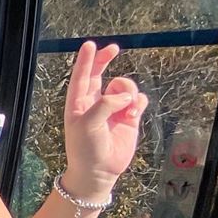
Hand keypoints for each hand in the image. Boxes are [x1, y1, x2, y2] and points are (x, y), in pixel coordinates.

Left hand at [63, 42, 147, 198]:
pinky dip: (138, 103)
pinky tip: (134, 114)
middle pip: (100, 73)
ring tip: (128, 111)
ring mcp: (113, 109)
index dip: (86, 61)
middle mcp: (95, 103)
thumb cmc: (86, 150)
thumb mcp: (88, 125)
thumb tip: (125, 96)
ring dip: (129, 92)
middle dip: (106, 60)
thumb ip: (105, 105)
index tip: (90, 45)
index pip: (81, 77)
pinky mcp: (129, 117)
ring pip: (124, 86)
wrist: (99, 172)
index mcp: (78, 104)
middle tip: (114, 49)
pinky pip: (138, 99)